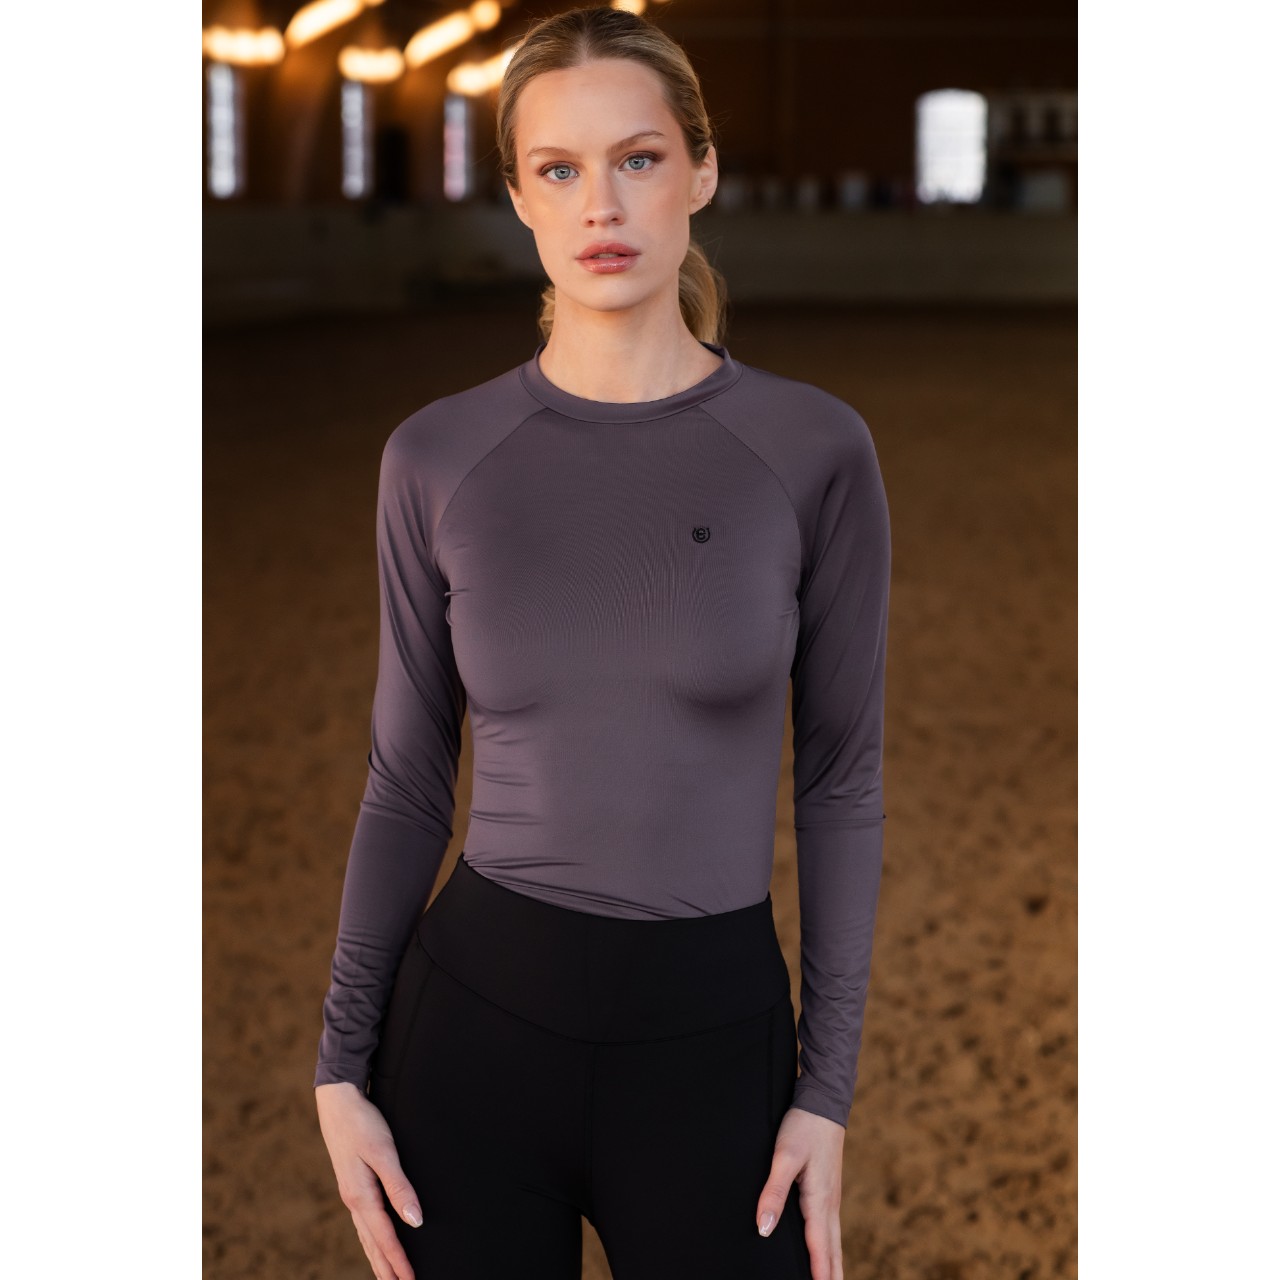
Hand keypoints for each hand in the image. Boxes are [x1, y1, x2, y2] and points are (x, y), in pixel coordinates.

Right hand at [316, 1081, 421, 1279]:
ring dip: (378, 1259)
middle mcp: (354, 1201)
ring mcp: (351, 1194)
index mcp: (361, 1197)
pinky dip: (371, 1241)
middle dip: (388, 1270)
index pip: (385, 1238)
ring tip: (389, 1278)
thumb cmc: (363, 1124)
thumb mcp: (384, 1152)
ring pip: (366, 1237)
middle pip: (373, 1244)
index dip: (400, 1262)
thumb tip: (415, 1221)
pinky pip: (363, 1223)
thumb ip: (399, 1187)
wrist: (338, 1102)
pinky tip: (374, 1244)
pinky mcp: (352, 1185)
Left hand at [755, 1105, 845, 1279]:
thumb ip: (774, 1192)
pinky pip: (831, 1228)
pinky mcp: (828, 1190)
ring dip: (833, 1265)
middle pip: (833, 1252)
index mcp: (819, 1201)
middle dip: (832, 1276)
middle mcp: (830, 1204)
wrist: (823, 1102)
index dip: (819, 1275)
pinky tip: (825, 1251)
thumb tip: (765, 1228)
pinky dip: (831, 1248)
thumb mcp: (784, 1157)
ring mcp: (831, 1198)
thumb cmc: (804, 1127)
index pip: (819, 1249)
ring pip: (834, 1241)